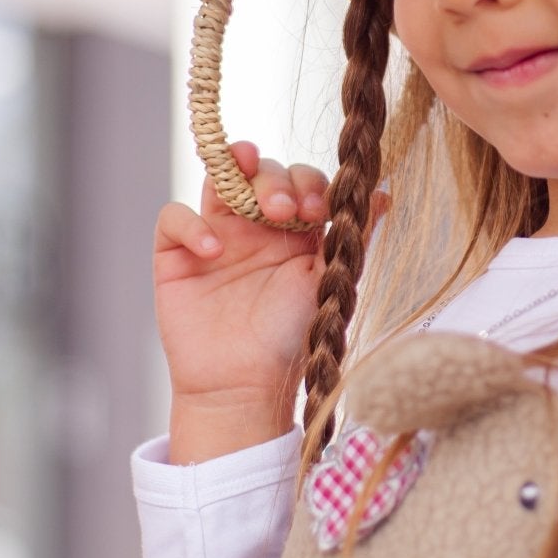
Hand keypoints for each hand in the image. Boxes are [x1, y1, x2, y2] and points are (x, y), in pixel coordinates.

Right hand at [153, 142, 388, 436]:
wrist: (244, 385)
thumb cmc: (290, 338)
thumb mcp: (327, 281)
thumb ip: (351, 237)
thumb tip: (383, 194)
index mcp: (294, 231)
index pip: (300, 181)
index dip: (308, 184)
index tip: (318, 209)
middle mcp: (254, 226)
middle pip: (261, 172)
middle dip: (276, 181)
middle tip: (287, 211)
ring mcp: (216, 235)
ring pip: (219, 178)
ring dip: (235, 172)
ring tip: (254, 201)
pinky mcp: (177, 254)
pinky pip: (174, 217)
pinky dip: (192, 223)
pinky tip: (214, 249)